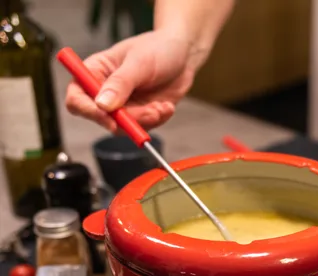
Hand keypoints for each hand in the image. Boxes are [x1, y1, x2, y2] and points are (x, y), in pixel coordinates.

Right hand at [65, 31, 205, 131]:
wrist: (183, 54)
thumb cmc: (157, 48)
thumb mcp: (139, 62)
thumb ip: (120, 84)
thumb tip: (102, 105)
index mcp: (95, 72)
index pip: (77, 98)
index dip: (88, 111)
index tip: (109, 119)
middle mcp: (106, 91)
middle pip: (103, 119)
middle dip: (128, 120)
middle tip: (151, 112)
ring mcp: (124, 105)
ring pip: (125, 127)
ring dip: (146, 121)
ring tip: (162, 107)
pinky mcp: (141, 114)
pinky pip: (144, 127)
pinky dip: (157, 120)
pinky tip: (166, 106)